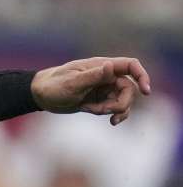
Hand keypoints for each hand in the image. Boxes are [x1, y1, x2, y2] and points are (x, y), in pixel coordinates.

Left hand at [31, 57, 151, 125]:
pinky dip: (114, 114)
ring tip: (94, 111)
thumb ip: (92, 76)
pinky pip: (115, 108)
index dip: (142, 76)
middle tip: (105, 111)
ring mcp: (103, 88)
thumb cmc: (53, 86)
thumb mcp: (71, 83)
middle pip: (129, 88)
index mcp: (100, 66)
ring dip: (115, 110)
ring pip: (123, 100)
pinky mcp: (100, 100)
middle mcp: (105, 76)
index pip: (130, 65)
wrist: (40, 96)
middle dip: (122, 102)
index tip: (146, 91)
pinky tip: (110, 121)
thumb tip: (110, 66)